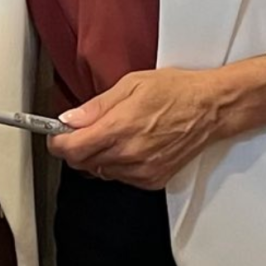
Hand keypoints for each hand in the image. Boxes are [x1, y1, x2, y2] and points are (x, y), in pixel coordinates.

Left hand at [49, 69, 227, 189]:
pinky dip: (116, 165)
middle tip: (81, 130)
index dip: (57, 142)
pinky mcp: (153, 180)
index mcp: (119, 128)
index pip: (72, 149)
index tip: (55, 135)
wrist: (210, 109)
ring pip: (100, 172)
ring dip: (96, 157)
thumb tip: (69, 119)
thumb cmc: (175, 91)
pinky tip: (128, 146)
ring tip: (111, 134)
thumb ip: (96, 106)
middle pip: (82, 164)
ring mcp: (142, 171)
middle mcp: (129, 154)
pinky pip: (121, 178)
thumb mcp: (130, 85)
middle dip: (75, 148)